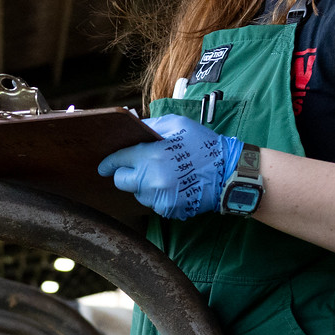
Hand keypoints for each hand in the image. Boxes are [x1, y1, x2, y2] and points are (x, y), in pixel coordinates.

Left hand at [98, 114, 244, 220]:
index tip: (105, 165)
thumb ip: (151, 127)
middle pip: (121, 182)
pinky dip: (157, 195)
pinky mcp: (168, 210)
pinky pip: (153, 203)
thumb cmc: (204, 145)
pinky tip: (172, 185)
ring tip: (162, 174)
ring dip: (143, 185)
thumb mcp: (178, 125)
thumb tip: (132, 128)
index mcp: (151, 157)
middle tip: (138, 167)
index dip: (109, 162)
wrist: (229, 173)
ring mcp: (159, 198)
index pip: (117, 162)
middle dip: (126, 174)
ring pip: (137, 194)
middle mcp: (151, 181)